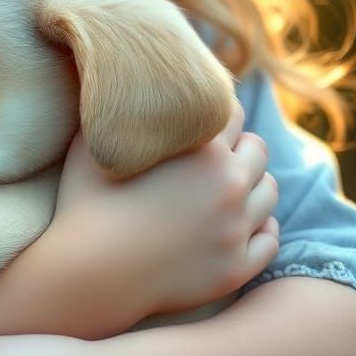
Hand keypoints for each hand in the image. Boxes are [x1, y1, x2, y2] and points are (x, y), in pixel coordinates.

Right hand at [57, 99, 278, 317]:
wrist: (89, 273)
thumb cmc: (85, 202)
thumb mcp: (93, 141)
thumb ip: (115, 109)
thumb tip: (115, 82)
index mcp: (201, 149)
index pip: (231, 110)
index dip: (213, 110)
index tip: (198, 119)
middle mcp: (230, 185)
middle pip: (259, 149)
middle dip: (238, 146)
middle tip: (212, 155)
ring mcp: (237, 229)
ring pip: (270, 192)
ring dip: (252, 185)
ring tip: (224, 189)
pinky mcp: (237, 268)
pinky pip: (269, 239)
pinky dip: (258, 228)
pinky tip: (235, 225)